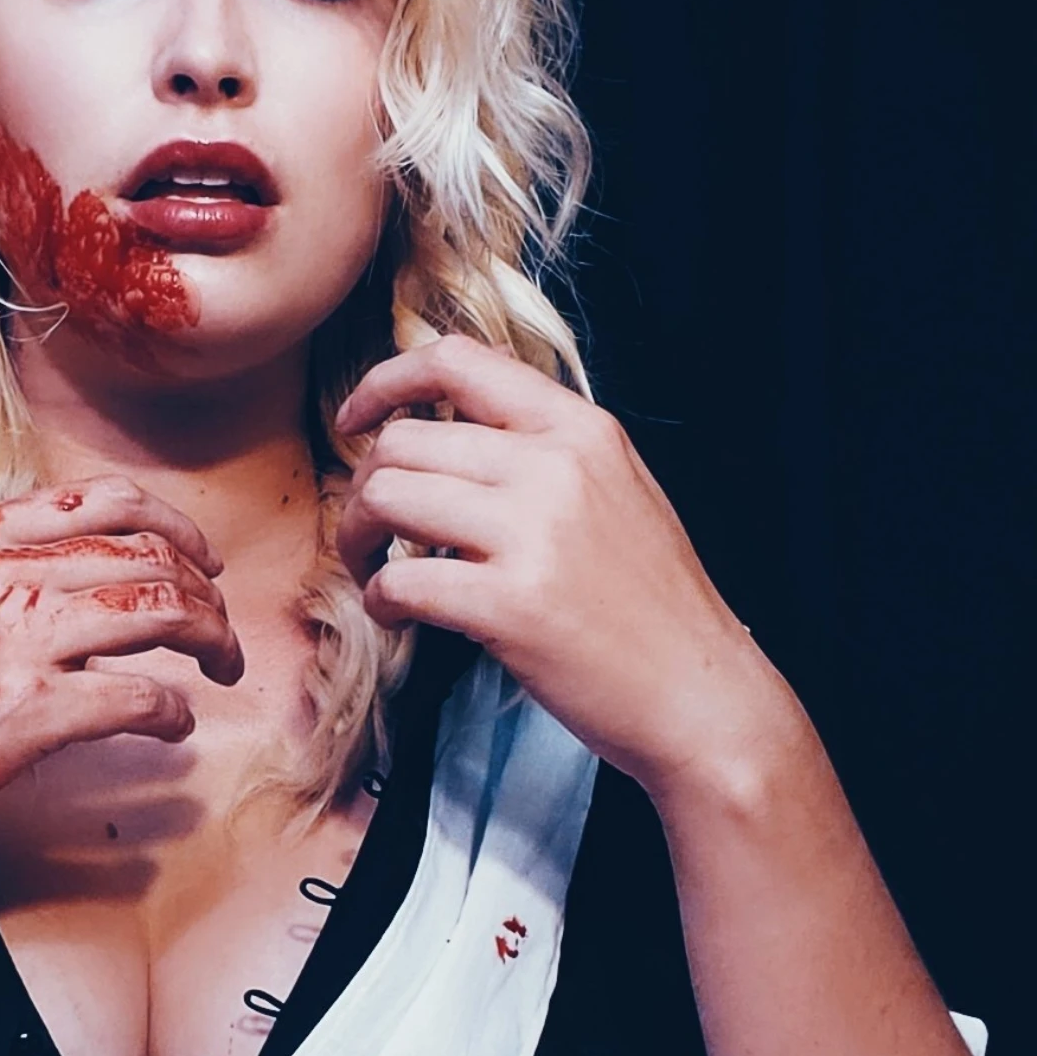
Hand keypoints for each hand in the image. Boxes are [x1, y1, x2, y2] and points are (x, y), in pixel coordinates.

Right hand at [0, 477, 243, 890]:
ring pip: (162, 611)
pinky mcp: (27, 715)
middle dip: (206, 593)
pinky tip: (173, 728)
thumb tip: (74, 586)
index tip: (200, 558)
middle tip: (221, 631)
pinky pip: (141, 699)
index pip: (107, 500)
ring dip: (211, 640)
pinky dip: (173, 714)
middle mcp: (0, 574)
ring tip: (220, 668)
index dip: (174, 526)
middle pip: (151, 554)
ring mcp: (16, 641)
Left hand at [333, 337, 784, 795]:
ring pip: (387, 497)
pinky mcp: (511, 605)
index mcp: (580, 429)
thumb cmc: (652, 605)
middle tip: (366, 528)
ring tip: (373, 569)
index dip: (386, 382)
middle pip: (402, 439)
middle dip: (360, 485)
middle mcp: (556, 467)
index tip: (355, 420)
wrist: (699, 694)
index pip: (459, 361)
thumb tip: (450, 430)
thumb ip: (545, 451)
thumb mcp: (617, 491)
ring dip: (355, 536)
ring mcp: (534, 534)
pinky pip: (400, 579)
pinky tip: (397, 615)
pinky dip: (379, 599)